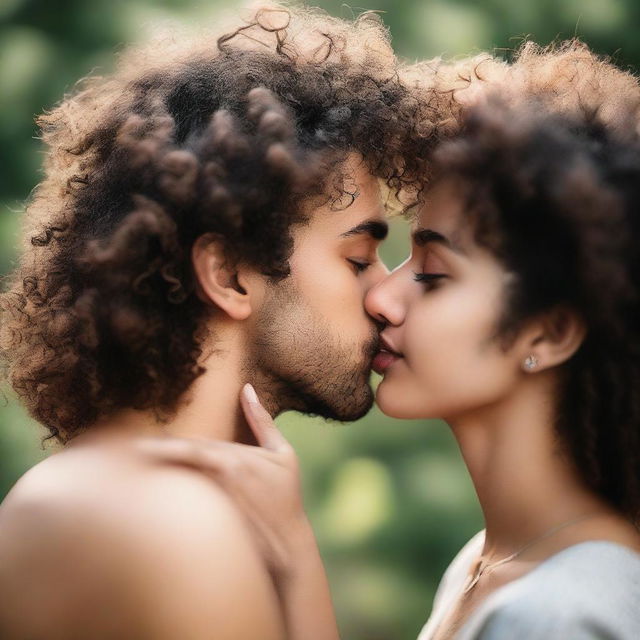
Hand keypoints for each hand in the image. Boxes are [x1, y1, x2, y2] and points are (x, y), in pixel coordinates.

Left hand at [135, 383, 311, 579]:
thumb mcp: (282, 453)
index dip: (160, 443)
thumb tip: (247, 388)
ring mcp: (210, 500)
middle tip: (116, 454)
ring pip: (172, 483)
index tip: (132, 442)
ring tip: (119, 473)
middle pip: (173, 461)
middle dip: (145, 457)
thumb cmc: (285, 495)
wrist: (288, 542)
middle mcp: (217, 475)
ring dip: (148, 476)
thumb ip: (262, 420)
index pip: (187, 444)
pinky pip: (177, 508)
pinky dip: (160, 501)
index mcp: (231, 457)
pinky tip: (139, 505)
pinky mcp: (208, 522)